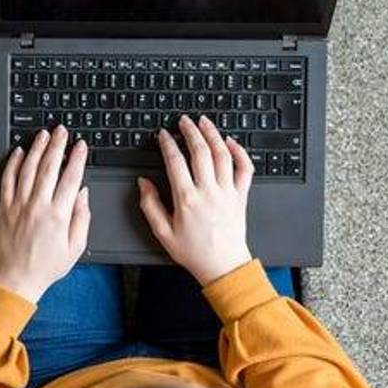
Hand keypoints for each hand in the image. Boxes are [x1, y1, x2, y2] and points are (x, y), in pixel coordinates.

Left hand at [0, 126, 90, 302]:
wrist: (16, 279)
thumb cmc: (46, 267)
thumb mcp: (75, 248)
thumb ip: (82, 218)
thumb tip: (83, 193)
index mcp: (58, 215)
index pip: (71, 178)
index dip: (77, 158)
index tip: (81, 145)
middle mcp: (37, 206)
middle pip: (49, 167)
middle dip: (57, 145)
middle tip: (62, 130)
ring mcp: (18, 205)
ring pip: (28, 168)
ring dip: (37, 148)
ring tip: (43, 134)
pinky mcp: (4, 208)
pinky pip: (7, 179)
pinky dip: (13, 163)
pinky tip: (19, 152)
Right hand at [137, 115, 252, 285]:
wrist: (223, 266)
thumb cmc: (193, 252)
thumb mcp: (162, 232)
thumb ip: (150, 205)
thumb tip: (143, 183)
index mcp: (186, 199)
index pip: (175, 161)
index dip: (167, 143)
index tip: (163, 135)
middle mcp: (208, 192)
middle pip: (200, 151)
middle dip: (190, 131)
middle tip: (183, 121)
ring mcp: (227, 192)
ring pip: (222, 154)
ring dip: (213, 134)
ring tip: (204, 123)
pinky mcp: (241, 196)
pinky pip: (244, 168)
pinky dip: (239, 152)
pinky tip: (231, 142)